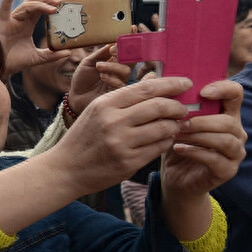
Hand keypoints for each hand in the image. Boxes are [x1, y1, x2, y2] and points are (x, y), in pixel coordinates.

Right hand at [0, 0, 70, 74]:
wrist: (0, 69)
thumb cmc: (14, 62)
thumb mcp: (37, 58)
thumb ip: (51, 55)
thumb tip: (69, 52)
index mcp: (28, 25)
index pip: (41, 8)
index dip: (50, 0)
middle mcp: (20, 20)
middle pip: (35, 2)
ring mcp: (11, 20)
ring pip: (27, 5)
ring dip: (40, 2)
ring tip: (53, 3)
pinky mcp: (1, 22)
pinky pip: (4, 8)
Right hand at [51, 77, 192, 196]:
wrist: (65, 169)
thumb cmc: (84, 137)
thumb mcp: (97, 111)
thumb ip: (126, 98)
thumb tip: (157, 81)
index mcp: (105, 105)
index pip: (147, 88)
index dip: (171, 84)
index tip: (186, 83)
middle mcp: (113, 122)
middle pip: (159, 107)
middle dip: (178, 107)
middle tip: (183, 109)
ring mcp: (121, 144)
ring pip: (164, 128)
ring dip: (176, 126)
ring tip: (177, 125)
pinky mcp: (128, 163)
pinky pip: (159, 148)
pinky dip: (167, 142)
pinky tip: (164, 140)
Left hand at [68, 44, 131, 115]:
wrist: (75, 97)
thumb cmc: (82, 79)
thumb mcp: (89, 62)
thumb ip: (101, 53)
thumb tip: (114, 42)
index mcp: (114, 60)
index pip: (127, 47)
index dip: (131, 38)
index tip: (131, 28)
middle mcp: (120, 69)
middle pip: (132, 58)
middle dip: (124, 52)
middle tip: (112, 50)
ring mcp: (120, 81)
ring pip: (126, 70)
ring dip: (113, 66)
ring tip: (99, 66)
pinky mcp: (117, 93)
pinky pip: (121, 84)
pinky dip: (112, 78)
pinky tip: (102, 77)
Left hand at [161, 80, 246, 199]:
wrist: (174, 178)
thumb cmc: (174, 144)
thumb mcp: (169, 120)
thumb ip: (166, 98)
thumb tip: (151, 73)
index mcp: (225, 113)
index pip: (235, 93)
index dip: (223, 88)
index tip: (202, 91)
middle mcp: (236, 131)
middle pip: (228, 120)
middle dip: (201, 120)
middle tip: (178, 122)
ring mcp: (234, 152)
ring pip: (225, 139)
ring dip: (199, 135)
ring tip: (176, 135)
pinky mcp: (227, 170)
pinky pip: (216, 159)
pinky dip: (196, 152)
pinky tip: (179, 149)